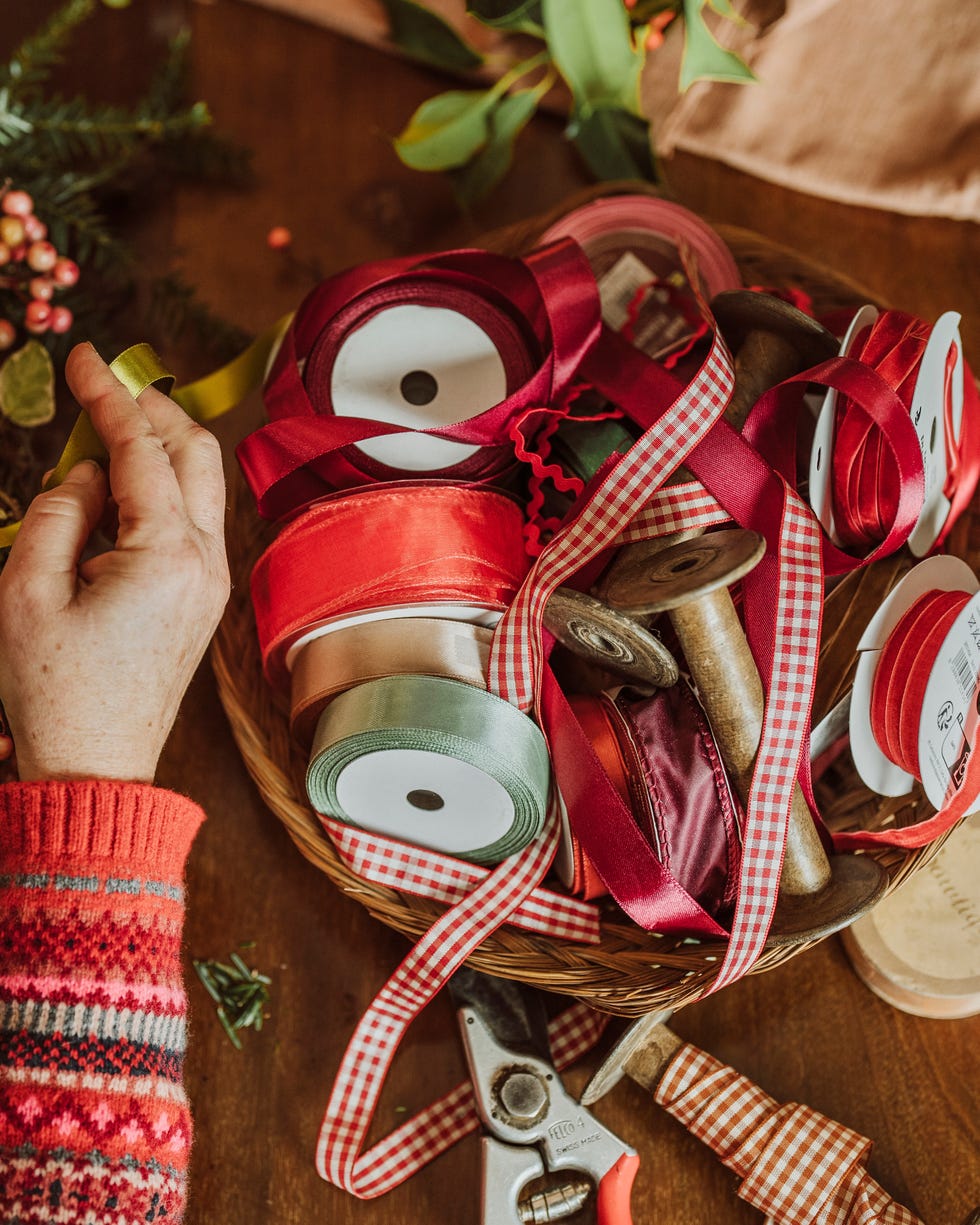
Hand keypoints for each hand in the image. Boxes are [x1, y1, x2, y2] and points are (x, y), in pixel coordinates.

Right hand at [0, 343, 230, 781]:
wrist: (96, 765)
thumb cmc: (55, 691)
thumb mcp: (27, 591)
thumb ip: (59, 512)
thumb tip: (91, 472)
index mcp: (166, 556)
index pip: (142, 451)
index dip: (109, 396)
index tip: (85, 357)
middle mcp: (206, 562)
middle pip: (197, 454)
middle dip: (153, 409)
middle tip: (103, 387)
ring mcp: (213, 582)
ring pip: (203, 486)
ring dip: (162, 447)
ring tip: (104, 434)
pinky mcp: (205, 599)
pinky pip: (195, 521)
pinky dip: (163, 489)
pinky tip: (119, 490)